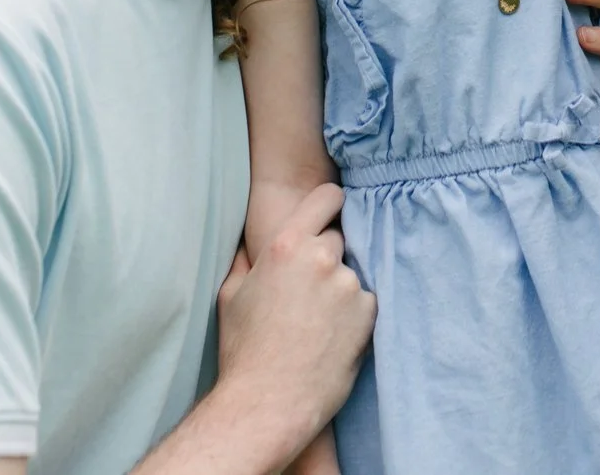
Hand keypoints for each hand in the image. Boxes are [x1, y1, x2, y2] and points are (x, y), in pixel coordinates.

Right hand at [211, 185, 372, 453]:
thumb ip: (246, 259)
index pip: (326, 198)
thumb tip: (250, 242)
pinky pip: (365, 302)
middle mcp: (320, 257)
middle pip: (337, 239)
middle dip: (325, 258)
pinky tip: (331, 337)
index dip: (330, 204)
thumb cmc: (243, 350)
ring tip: (316, 324)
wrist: (268, 402)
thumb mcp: (231, 295)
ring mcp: (348, 284)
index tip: (330, 213)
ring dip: (339, 290)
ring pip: (351, 274)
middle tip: (308, 292)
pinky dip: (354, 315)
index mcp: (285, 245)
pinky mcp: (368, 311)